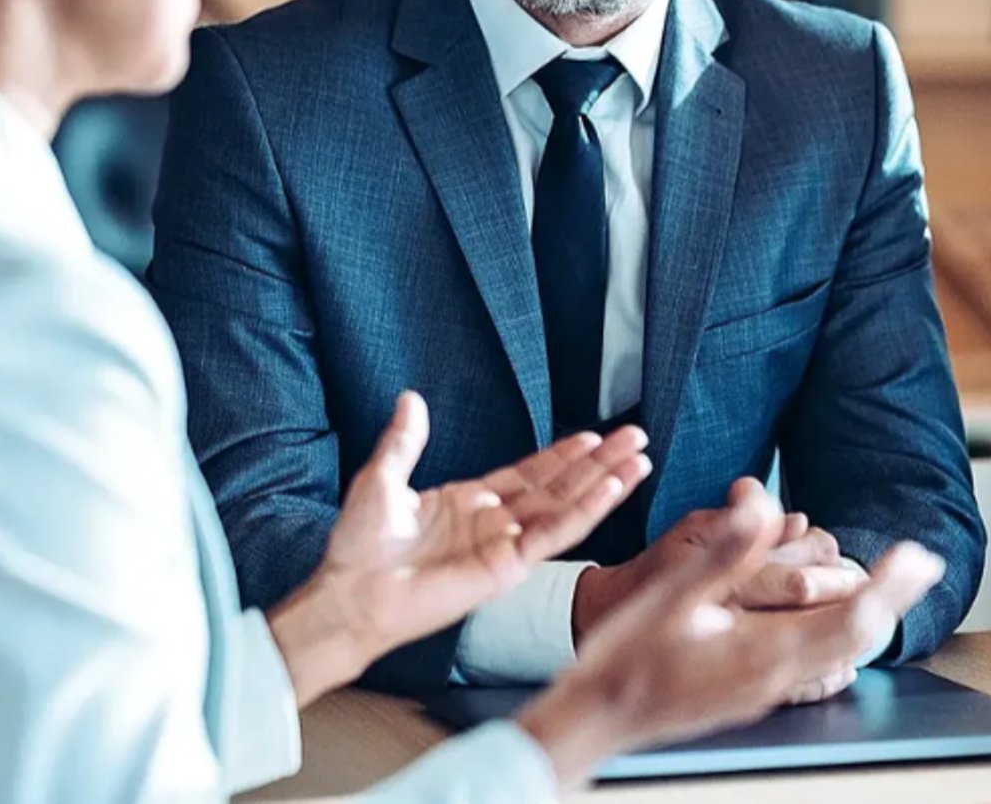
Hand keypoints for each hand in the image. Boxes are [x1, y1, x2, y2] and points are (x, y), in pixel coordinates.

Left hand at [268, 392, 649, 704]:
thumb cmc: (359, 548)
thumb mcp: (382, 478)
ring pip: (567, 509)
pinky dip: (586, 511)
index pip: (528, 475)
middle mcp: (494, 525)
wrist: (351, 592)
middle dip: (599, 463)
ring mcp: (504, 547)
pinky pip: (554, 535)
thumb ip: (405, 440)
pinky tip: (612, 490)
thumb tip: (411, 398)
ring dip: (605, 484)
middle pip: (560, 488)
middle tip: (635, 437)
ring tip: (639, 459)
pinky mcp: (508, 568)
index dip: (562, 455)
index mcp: (469, 504)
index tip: (592, 435)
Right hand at [517, 481, 944, 788]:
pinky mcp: (752, 694)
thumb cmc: (626, 657)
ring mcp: (765, 691)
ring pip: (839, 654)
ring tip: (891, 585)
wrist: (597, 717)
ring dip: (869, 616)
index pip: (848, 618)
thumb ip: (724, 551)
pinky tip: (838, 632)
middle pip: (855, 637)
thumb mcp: (671, 593)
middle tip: (921, 560)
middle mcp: (775, 677)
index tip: (913, 553)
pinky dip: (838, 641)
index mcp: (761, 652)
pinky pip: (815, 669)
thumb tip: (762, 503)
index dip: (887, 585)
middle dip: (892, 597)